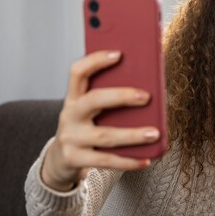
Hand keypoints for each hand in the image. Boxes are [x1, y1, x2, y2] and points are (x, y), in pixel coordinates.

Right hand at [42, 50, 160, 190]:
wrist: (59, 160)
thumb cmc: (84, 128)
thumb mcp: (88, 111)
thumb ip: (107, 99)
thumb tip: (145, 91)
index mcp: (73, 98)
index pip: (78, 72)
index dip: (96, 61)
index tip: (119, 54)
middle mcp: (69, 115)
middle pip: (94, 100)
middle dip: (121, 96)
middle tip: (146, 96)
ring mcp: (71, 138)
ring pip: (105, 136)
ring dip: (132, 135)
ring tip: (155, 133)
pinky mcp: (75, 159)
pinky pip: (106, 161)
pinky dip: (129, 161)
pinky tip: (146, 159)